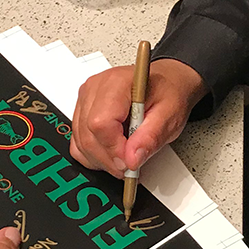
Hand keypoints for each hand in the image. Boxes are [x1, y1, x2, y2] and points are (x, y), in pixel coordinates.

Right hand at [70, 58, 207, 177]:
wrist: (166, 81)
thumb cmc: (168, 93)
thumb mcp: (170, 115)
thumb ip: (151, 138)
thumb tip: (132, 159)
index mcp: (117, 83)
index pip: (101, 123)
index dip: (114, 149)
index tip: (130, 162)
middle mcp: (96, 88)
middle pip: (88, 134)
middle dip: (109, 159)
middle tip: (130, 166)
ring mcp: (86, 99)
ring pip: (80, 141)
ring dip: (102, 159)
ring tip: (125, 157)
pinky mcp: (82, 110)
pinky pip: (78, 141)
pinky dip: (94, 154)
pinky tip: (112, 153)